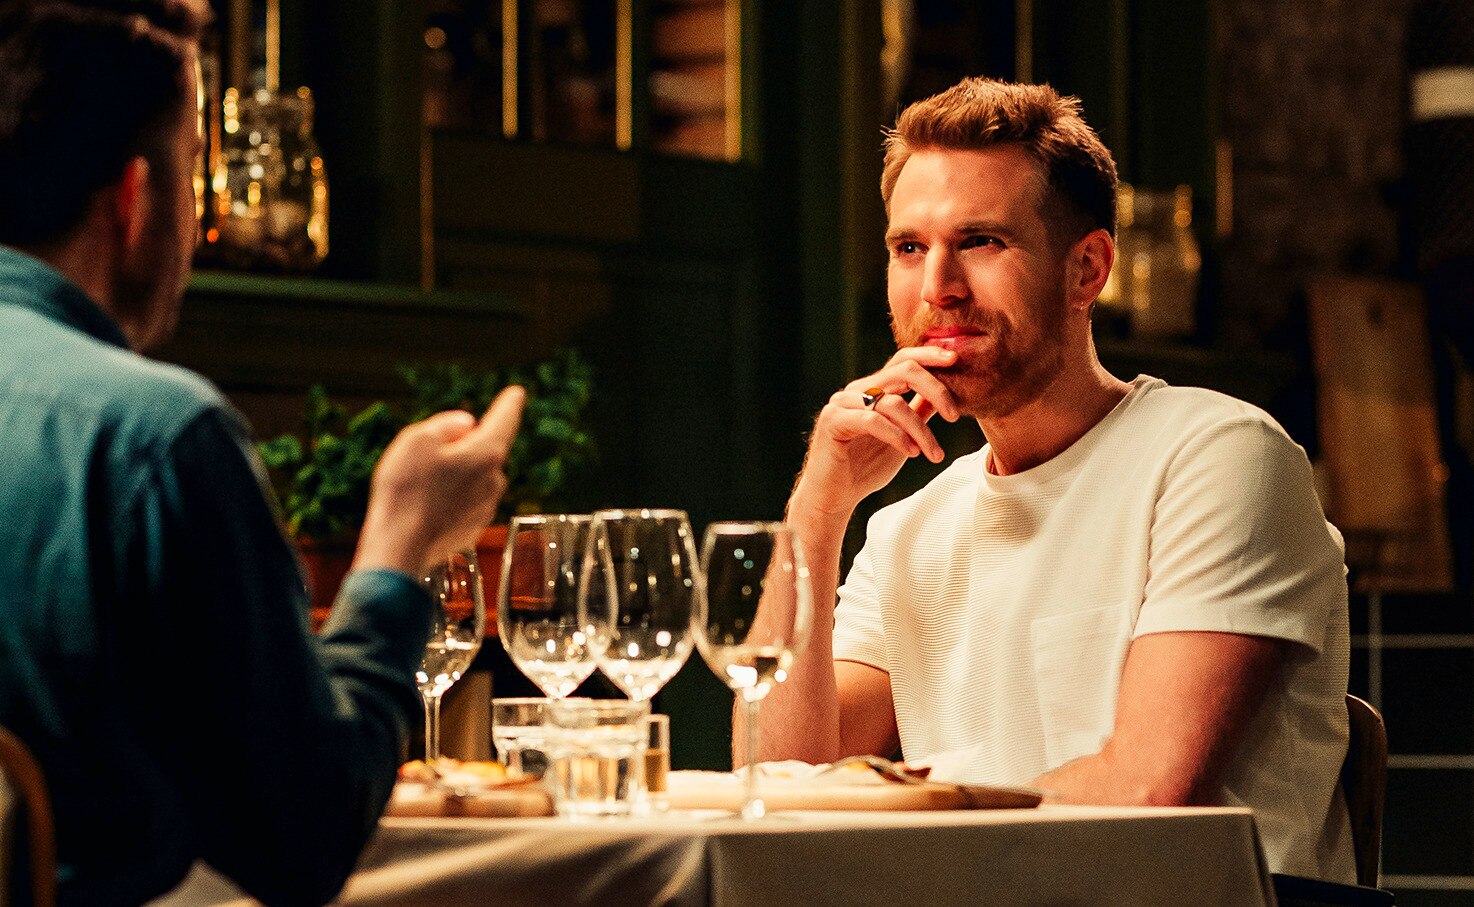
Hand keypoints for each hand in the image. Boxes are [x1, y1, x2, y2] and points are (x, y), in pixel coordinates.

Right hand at [353, 386, 526, 576]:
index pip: (504, 420)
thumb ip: (446, 425)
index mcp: (486, 454)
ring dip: (453, 476)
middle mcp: (494, 482)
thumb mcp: (417, 440)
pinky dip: (448, 500)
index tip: (516, 393)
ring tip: (418, 487)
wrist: (398, 549)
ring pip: (472, 479)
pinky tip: (422, 508)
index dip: (509, 404)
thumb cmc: (406, 491)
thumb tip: (467, 425)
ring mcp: (485, 508)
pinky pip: (463, 503)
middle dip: (461, 448)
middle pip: (483, 451)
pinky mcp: (472, 529)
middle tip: (426, 459)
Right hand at [790, 347, 960, 519]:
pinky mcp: (833, 421)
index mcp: (873, 388)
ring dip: (920, 430)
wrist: (834, 496)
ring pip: (892, 403)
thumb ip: (918, 412)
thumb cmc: (865, 467)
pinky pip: (872, 421)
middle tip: (954, 416)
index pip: (903, 360)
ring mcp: (842, 403)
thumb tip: (944, 394)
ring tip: (934, 453)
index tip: (955, 361)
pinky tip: (911, 452)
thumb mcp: (903, 436)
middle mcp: (857, 390)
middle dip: (935, 390)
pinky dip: (897, 436)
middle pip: (903, 371)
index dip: (929, 356)